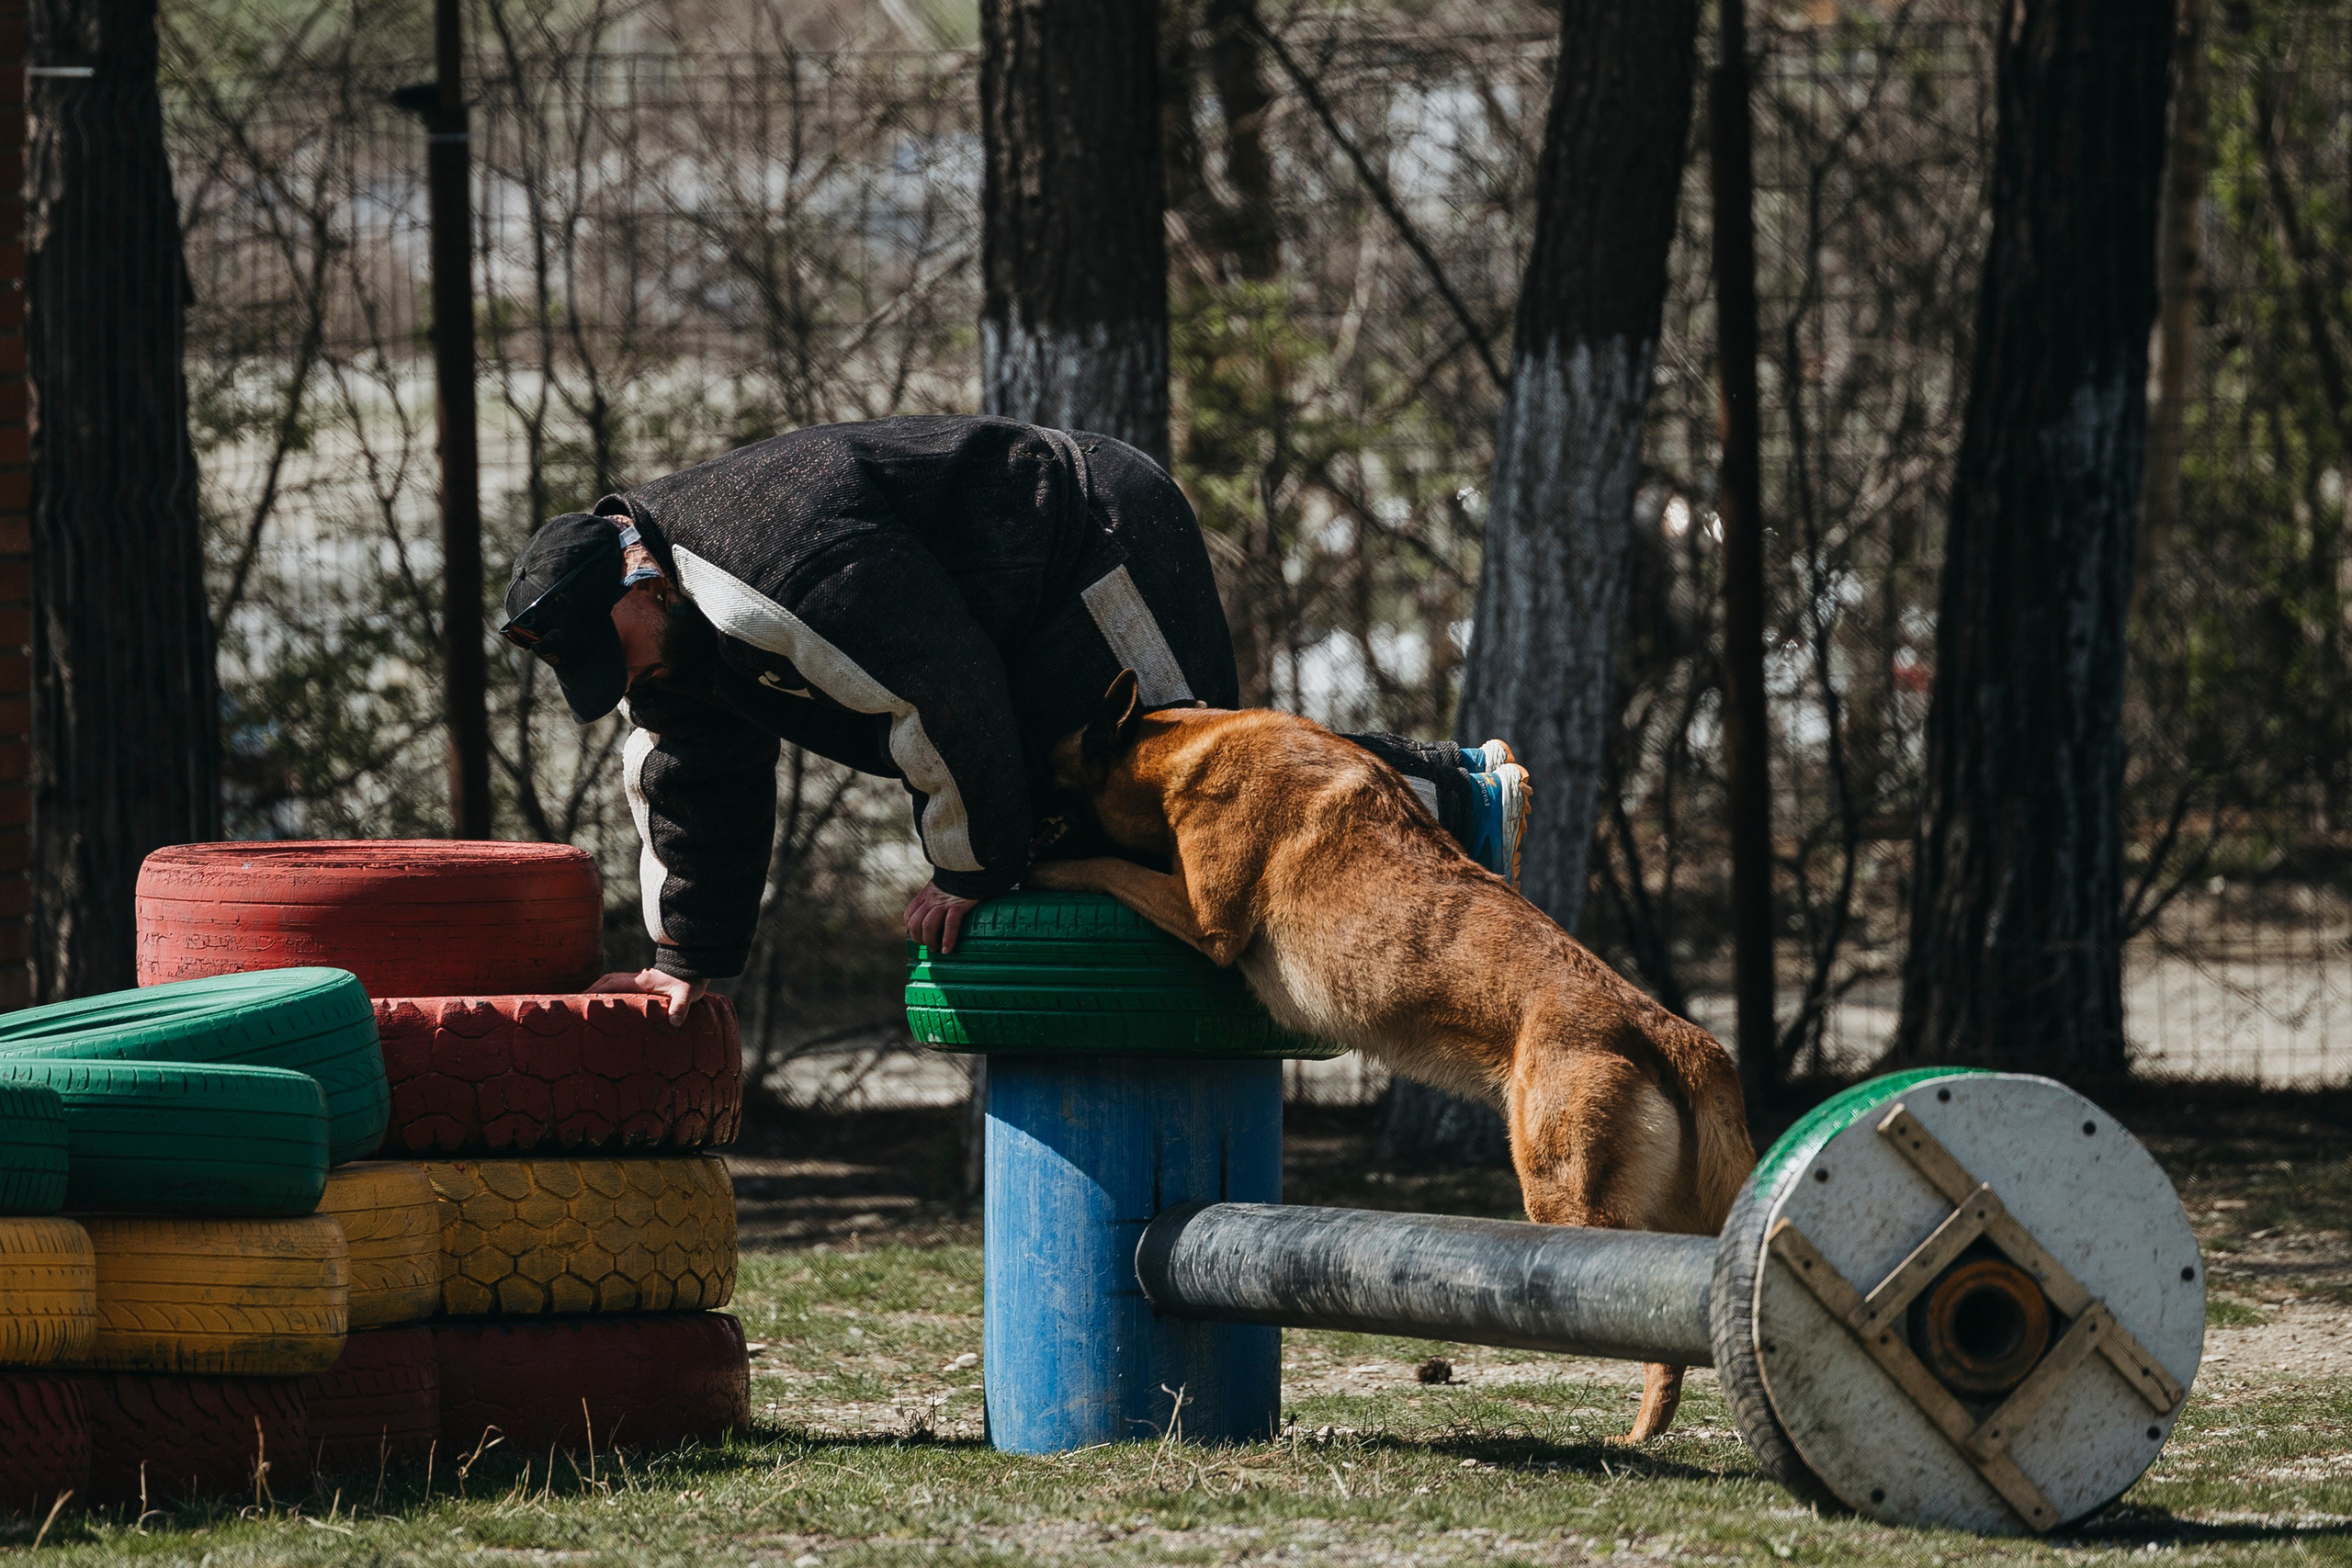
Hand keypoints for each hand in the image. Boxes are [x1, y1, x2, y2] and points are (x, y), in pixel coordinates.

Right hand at [587, 968, 705, 1027]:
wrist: (694, 968)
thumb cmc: (689, 982)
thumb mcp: (687, 994)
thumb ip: (680, 1007)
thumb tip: (674, 1022)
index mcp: (640, 981)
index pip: (611, 984)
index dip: (594, 991)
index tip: (578, 1000)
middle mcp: (635, 978)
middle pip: (605, 981)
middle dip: (589, 991)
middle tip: (572, 1003)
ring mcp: (637, 980)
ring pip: (610, 982)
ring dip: (597, 990)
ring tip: (582, 1003)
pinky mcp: (641, 983)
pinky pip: (618, 986)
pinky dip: (607, 991)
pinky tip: (603, 1003)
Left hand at [904, 880, 981, 953]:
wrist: (973, 867)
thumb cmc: (961, 879)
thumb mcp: (942, 885)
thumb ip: (937, 896)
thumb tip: (938, 912)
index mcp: (926, 894)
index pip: (909, 915)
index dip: (912, 929)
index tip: (920, 936)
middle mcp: (931, 899)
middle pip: (915, 923)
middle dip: (919, 939)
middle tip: (929, 946)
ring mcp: (944, 902)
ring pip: (928, 925)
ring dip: (930, 941)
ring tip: (937, 949)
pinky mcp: (958, 905)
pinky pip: (949, 924)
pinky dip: (948, 939)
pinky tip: (947, 949)